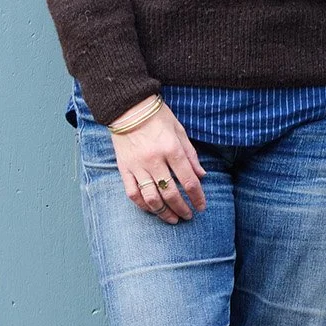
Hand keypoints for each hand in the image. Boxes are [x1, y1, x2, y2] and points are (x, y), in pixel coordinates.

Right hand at [112, 104, 207, 223]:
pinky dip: (143, 205)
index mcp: (172, 149)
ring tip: (172, 218)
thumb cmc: (157, 116)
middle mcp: (154, 160)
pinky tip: (152, 210)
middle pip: (171, 193)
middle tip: (188, 216)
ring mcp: (137, 166)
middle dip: (182, 208)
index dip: (197, 197)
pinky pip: (133, 193)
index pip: (188, 180)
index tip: (202, 206)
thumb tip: (201, 175)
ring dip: (164, 212)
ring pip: (152, 198)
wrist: (128, 107)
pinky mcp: (124, 168)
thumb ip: (190, 154)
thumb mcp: (179, 130)